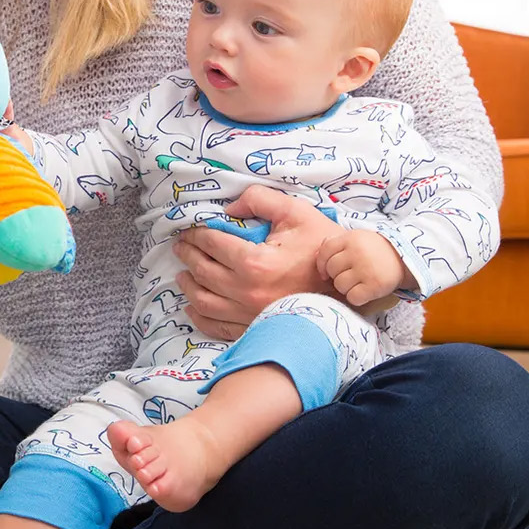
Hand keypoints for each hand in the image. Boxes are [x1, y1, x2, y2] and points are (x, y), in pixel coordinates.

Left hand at [174, 186, 342, 340]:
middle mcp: (247, 291)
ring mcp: (249, 314)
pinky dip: (200, 317)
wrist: (347, 288)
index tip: (190, 230)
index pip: (213, 244)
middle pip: (203, 271)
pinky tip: (193, 306)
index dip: (196, 234)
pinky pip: (217, 327)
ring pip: (204, 301)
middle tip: (181, 246)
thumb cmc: (323, 249)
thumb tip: (230, 208)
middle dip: (188, 255)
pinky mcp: (254, 328)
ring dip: (188, 285)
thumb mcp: (296, 213)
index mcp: (255, 262)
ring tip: (182, 273)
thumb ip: (260, 200)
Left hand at [317, 230, 412, 307]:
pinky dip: (356, 298)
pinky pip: (353, 297)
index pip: (325, 251)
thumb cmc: (376, 250)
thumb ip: (337, 243)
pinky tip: (364, 292)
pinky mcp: (374, 286)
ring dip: (346, 288)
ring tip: (357, 283)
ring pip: (340, 285)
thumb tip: (317, 254)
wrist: (406, 259)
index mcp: (351, 238)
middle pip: (331, 270)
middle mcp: (357, 252)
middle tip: (348, 276)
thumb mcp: (358, 238)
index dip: (322, 264)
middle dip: (336, 276)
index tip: (326, 272)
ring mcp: (366, 269)